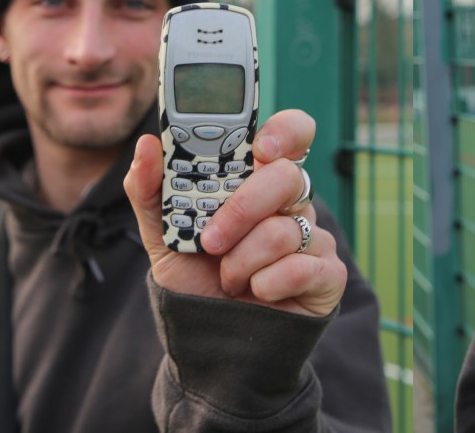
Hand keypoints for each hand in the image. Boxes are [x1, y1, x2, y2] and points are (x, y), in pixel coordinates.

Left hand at [124, 109, 346, 316]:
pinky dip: (266, 285)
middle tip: (211, 241)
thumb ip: (150, 190)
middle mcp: (291, 202)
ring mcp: (313, 236)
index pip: (290, 134)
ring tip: (228, 279)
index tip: (261, 147)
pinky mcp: (328, 273)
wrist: (212, 342)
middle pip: (287, 176)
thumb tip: (147, 145)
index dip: (284, 132)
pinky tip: (257, 293)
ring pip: (284, 229)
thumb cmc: (195, 279)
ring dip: (241, 262)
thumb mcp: (163, 235)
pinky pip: (300, 267)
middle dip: (242, 210)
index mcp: (258, 180)